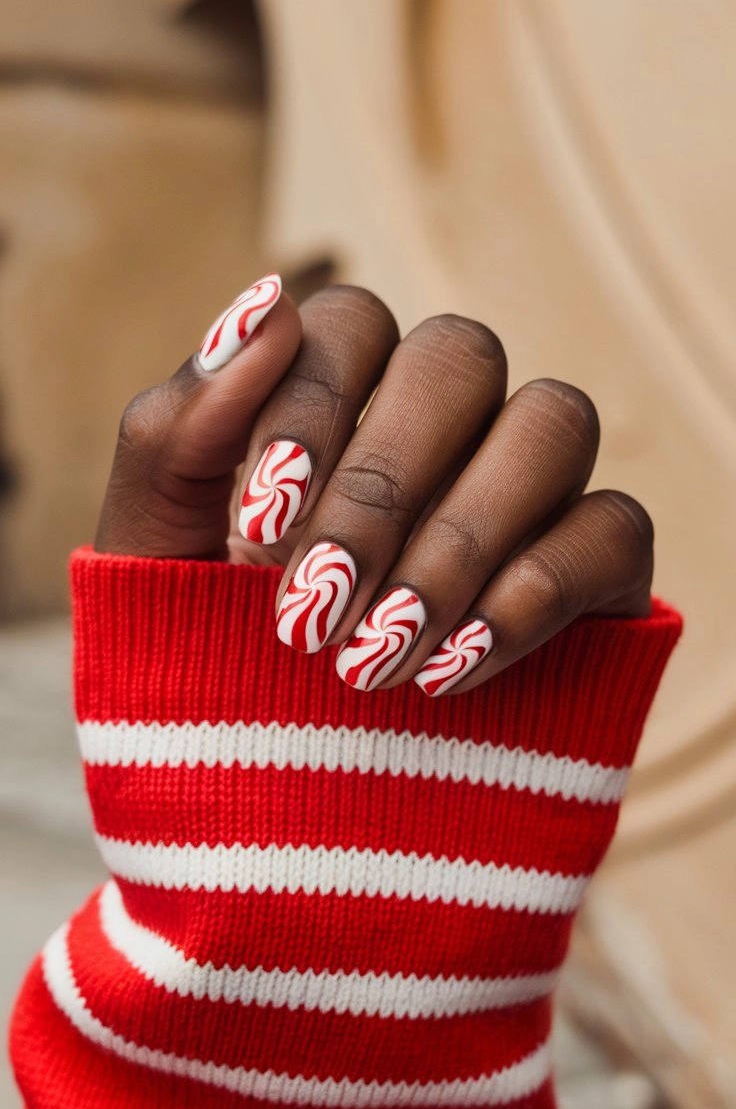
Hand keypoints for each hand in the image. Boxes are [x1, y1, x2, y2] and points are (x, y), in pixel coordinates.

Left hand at [96, 275, 653, 692]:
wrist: (272, 805)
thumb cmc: (201, 656)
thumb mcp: (152, 554)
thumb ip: (178, 429)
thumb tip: (265, 303)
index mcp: (338, 395)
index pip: (350, 327)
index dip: (309, 414)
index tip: (254, 534)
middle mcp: (443, 422)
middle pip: (460, 356)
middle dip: (380, 487)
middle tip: (310, 614)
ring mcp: (528, 490)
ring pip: (553, 422)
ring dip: (457, 541)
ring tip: (372, 661)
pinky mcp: (594, 571)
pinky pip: (613, 528)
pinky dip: (529, 596)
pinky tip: (449, 675)